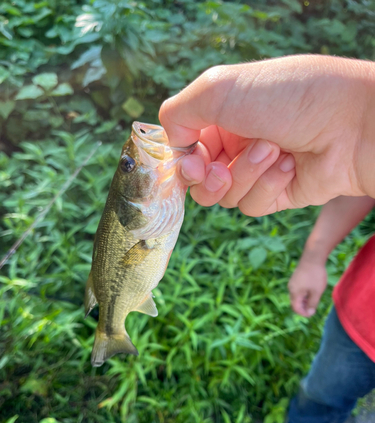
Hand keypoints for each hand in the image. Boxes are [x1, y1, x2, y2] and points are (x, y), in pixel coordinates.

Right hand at [159, 55, 374, 215]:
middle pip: (199, 180)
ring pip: (224, 196)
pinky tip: (290, 166)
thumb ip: (178, 113)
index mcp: (222, 114)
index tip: (191, 162)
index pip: (184, 148)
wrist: (352, 122)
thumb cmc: (289, 96)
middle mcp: (237, 142)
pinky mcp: (277, 194)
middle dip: (207, 178)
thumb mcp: (221, 88)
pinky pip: (252, 205)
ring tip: (274, 150)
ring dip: (245, 174)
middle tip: (220, 169)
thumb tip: (171, 145)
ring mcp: (257, 170)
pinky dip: (267, 186)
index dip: (181, 161)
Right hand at [288, 256, 326, 316]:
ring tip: (314, 299)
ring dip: (304, 300)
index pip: (296, 308)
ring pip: (296, 296)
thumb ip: (312, 304)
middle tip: (314, 308)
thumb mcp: (316, 292)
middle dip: (303, 307)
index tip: (312, 314)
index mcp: (294, 293)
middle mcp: (291, 288)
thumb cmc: (315, 276)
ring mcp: (292, 282)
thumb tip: (309, 313)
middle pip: (295, 302)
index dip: (303, 313)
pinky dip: (303, 294)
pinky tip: (312, 291)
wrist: (312, 258)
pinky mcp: (295, 278)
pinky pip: (297, 290)